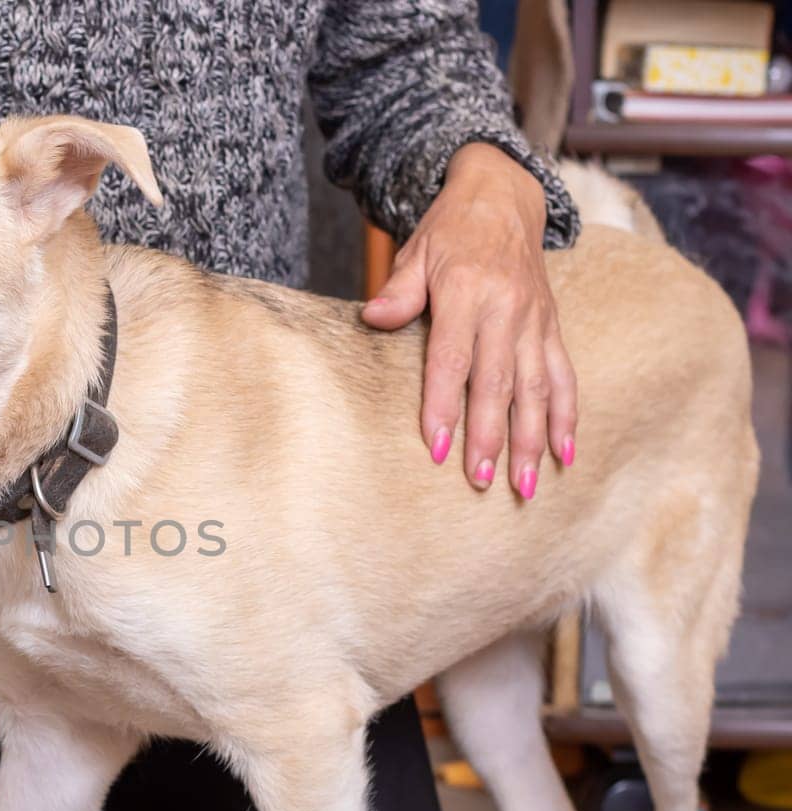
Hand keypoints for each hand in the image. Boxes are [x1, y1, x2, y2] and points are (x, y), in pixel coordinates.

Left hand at [362, 142, 575, 498]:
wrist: (504, 197)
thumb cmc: (450, 231)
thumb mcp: (415, 251)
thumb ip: (399, 290)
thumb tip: (373, 317)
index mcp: (466, 292)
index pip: (452, 359)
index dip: (444, 405)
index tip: (438, 448)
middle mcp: (506, 309)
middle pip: (498, 383)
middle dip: (490, 437)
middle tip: (479, 481)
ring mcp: (535, 320)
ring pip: (536, 387)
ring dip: (531, 439)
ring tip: (525, 485)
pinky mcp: (552, 325)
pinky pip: (563, 375)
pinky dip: (566, 415)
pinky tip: (565, 454)